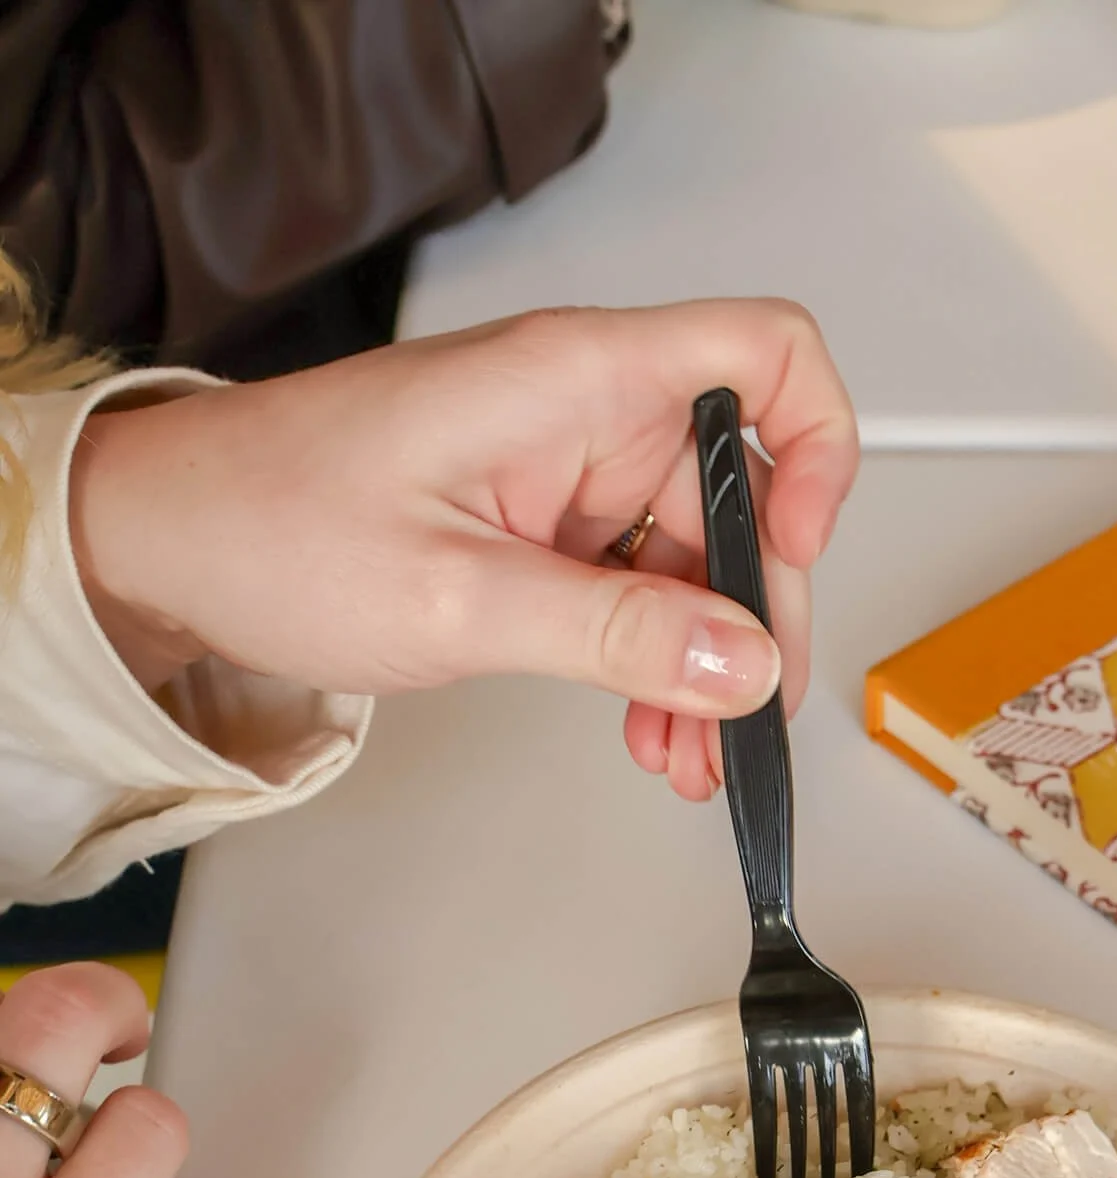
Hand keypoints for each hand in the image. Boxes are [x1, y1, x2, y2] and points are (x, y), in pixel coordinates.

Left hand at [69, 300, 859, 802]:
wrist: (170, 540)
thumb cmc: (272, 527)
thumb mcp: (457, 600)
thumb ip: (614, 634)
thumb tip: (745, 662)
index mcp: (574, 380)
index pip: (764, 355)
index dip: (817, 449)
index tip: (798, 558)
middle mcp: (582, 409)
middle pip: (741, 491)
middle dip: (753, 615)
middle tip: (740, 721)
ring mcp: (563, 467)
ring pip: (691, 559)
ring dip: (704, 662)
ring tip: (688, 756)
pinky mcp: (539, 520)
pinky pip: (634, 587)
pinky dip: (654, 661)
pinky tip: (650, 728)